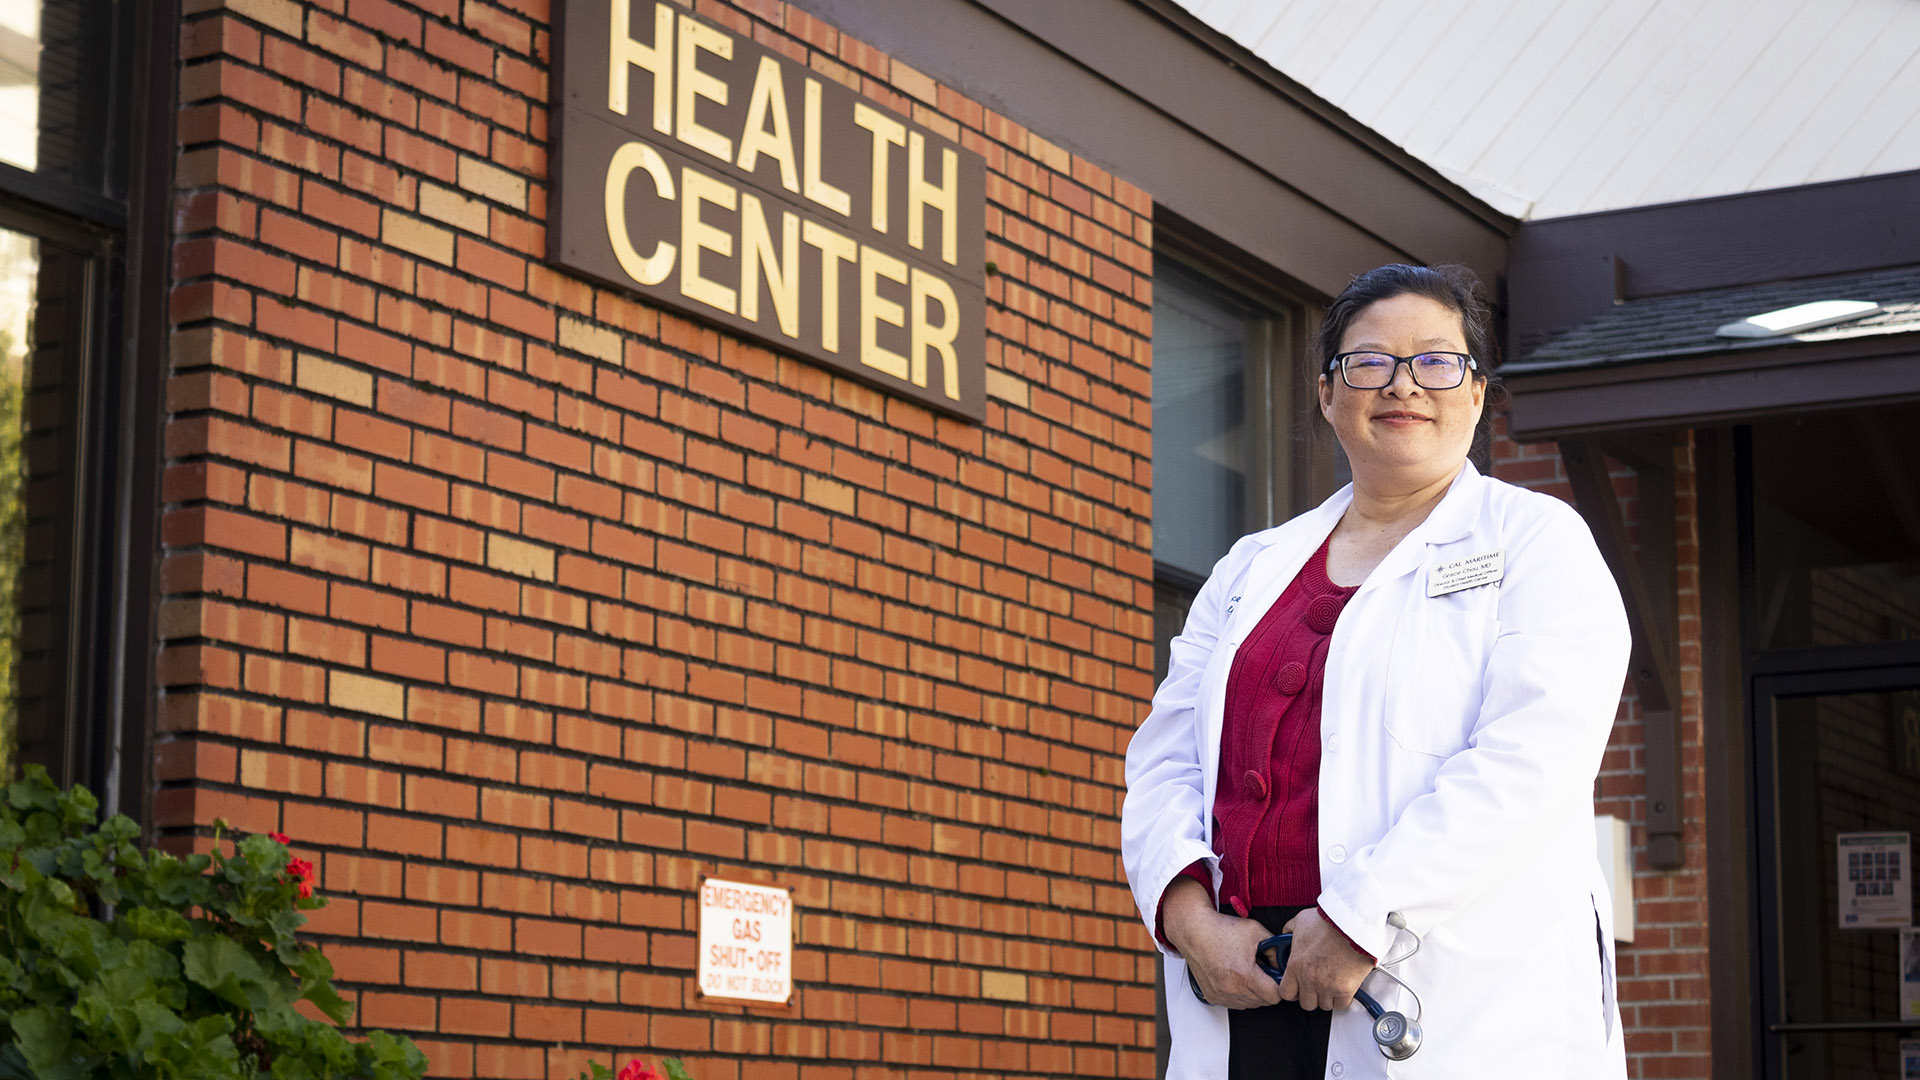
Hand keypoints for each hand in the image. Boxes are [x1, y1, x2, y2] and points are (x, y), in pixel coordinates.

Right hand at [1160, 878, 1281, 1008]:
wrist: (1194, 930)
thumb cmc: (1221, 929)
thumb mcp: (1256, 931)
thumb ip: (1275, 949)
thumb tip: (1283, 963)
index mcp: (1245, 974)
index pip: (1274, 996)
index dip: (1278, 984)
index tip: (1275, 976)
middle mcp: (1231, 989)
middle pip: (1263, 1001)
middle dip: (1266, 987)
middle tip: (1259, 970)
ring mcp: (1221, 995)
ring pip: (1250, 1004)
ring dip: (1252, 992)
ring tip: (1245, 972)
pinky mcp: (1213, 997)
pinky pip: (1235, 1003)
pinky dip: (1238, 994)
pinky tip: (1234, 977)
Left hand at [1276, 907, 1373, 1010]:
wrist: (1353, 924)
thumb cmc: (1329, 921)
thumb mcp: (1301, 920)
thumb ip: (1290, 930)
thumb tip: (1287, 933)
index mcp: (1295, 965)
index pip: (1286, 993)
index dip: (1292, 991)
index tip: (1297, 987)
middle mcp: (1309, 979)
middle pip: (1306, 1003)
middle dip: (1311, 995)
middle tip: (1316, 985)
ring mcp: (1327, 986)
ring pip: (1324, 1005)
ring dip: (1327, 997)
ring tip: (1331, 984)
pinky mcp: (1345, 989)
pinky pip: (1341, 1005)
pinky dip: (1342, 999)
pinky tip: (1343, 987)